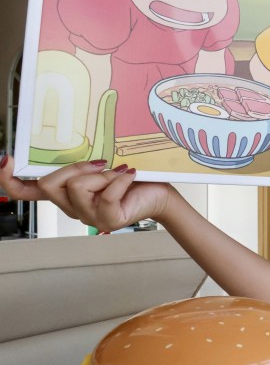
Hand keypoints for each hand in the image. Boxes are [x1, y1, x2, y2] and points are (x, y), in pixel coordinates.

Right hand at [0, 155, 172, 232]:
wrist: (159, 194)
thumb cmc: (130, 177)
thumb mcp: (100, 165)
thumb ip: (80, 161)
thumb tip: (65, 144)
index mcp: (65, 194)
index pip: (26, 192)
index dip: (9, 180)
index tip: (5, 160)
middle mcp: (72, 208)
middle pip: (49, 184)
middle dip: (74, 168)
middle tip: (101, 164)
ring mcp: (89, 217)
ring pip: (76, 188)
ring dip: (101, 175)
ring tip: (119, 174)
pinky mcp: (109, 220)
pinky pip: (106, 195)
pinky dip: (119, 181)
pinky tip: (129, 176)